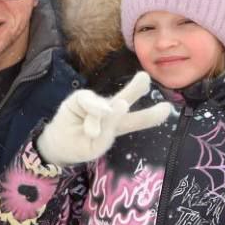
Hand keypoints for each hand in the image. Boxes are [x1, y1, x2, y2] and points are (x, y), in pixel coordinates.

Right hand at [36, 71, 172, 165]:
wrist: (57, 145)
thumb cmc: (81, 145)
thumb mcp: (97, 146)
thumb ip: (106, 130)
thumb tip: (107, 107)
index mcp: (118, 125)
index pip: (138, 119)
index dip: (152, 115)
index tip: (167, 110)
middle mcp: (110, 110)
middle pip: (125, 97)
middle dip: (136, 88)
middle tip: (145, 78)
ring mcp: (95, 103)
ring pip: (106, 101)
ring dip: (104, 114)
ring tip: (93, 132)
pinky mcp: (80, 98)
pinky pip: (89, 101)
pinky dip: (91, 112)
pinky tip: (89, 125)